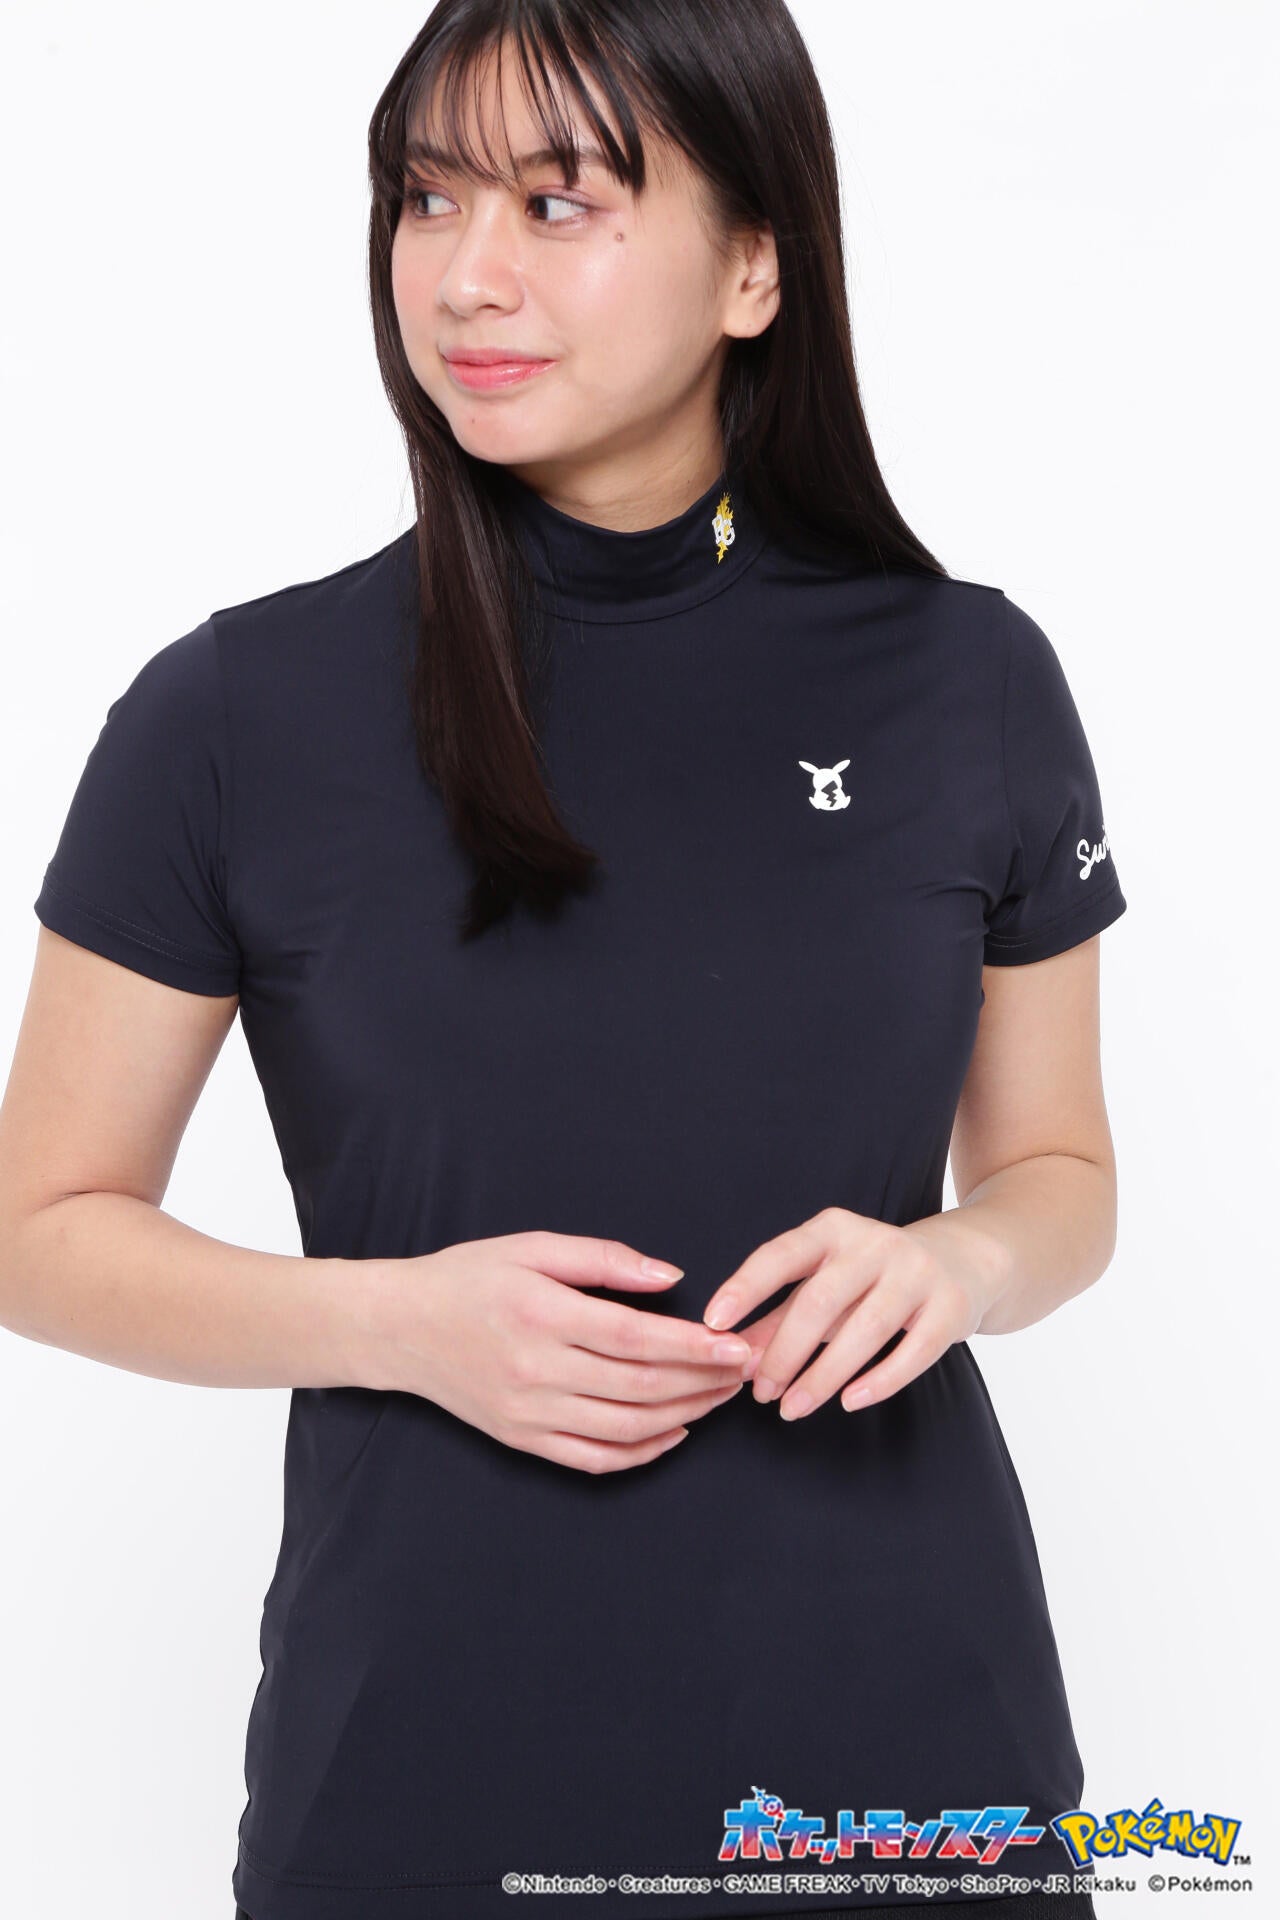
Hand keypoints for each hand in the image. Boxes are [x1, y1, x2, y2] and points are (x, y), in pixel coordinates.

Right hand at [367, 1231, 753, 1472]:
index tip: (738, 1344)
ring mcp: (530, 1414)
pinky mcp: (523, 1440)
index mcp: (542, 1315)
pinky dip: (643, 1452)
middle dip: (704, 1381)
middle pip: (641, 1386)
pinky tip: (674, 1432)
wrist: (400, 1328)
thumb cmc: (468, 1278)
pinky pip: (595, 1459)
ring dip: (685, 1414)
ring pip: (626, 1426)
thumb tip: (670, 1278)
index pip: (636, 1338)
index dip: (695, 1346)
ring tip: (721, 1396)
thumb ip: (604, 1260)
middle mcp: (537, 1371)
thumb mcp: (532, 1248)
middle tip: (746, 1370)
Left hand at [701, 1206, 999, 1419]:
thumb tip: (734, 1358)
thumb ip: (776, 1318)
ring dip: (822, 1376)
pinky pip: (913, 1352)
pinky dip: (879, 1381)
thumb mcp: (823, 1286)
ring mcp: (916, 1272)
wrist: (964, 1259)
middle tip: (761, 1394)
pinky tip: (849, 1401)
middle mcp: (874, 1244)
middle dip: (784, 1352)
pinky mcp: (951, 1306)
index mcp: (832, 1230)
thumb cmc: (874, 1277)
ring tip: (792, 1408)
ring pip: (864, 1331)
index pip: (780, 1255)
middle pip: (819, 1301)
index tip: (713, 1322)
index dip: (744, 1287)